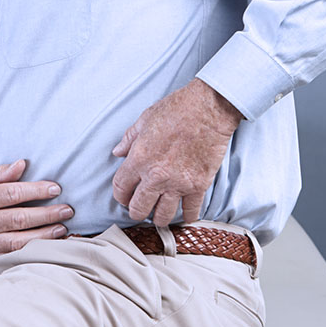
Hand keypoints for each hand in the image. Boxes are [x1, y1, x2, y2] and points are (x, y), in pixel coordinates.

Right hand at [0, 159, 71, 257]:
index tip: (55, 188)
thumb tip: (21, 166)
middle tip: (67, 210)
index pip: (12, 194)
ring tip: (63, 228)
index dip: (36, 191)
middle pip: (20, 218)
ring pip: (19, 240)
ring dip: (44, 235)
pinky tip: (46, 244)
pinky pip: (11, 253)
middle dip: (47, 214)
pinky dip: (31, 250)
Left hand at [111, 78, 242, 225]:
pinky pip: (191, 210)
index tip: (123, 197)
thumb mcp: (144, 120)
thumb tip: (117, 152)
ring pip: (164, 215)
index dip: (120, 196)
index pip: (121, 188)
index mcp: (139, 159)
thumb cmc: (175, 110)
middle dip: (136, 211)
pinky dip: (187, 216)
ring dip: (159, 218)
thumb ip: (128, 140)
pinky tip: (184, 216)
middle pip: (139, 208)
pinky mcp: (199, 185)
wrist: (208, 109)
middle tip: (139, 209)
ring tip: (159, 215)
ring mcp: (179, 183)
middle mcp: (156, 176)